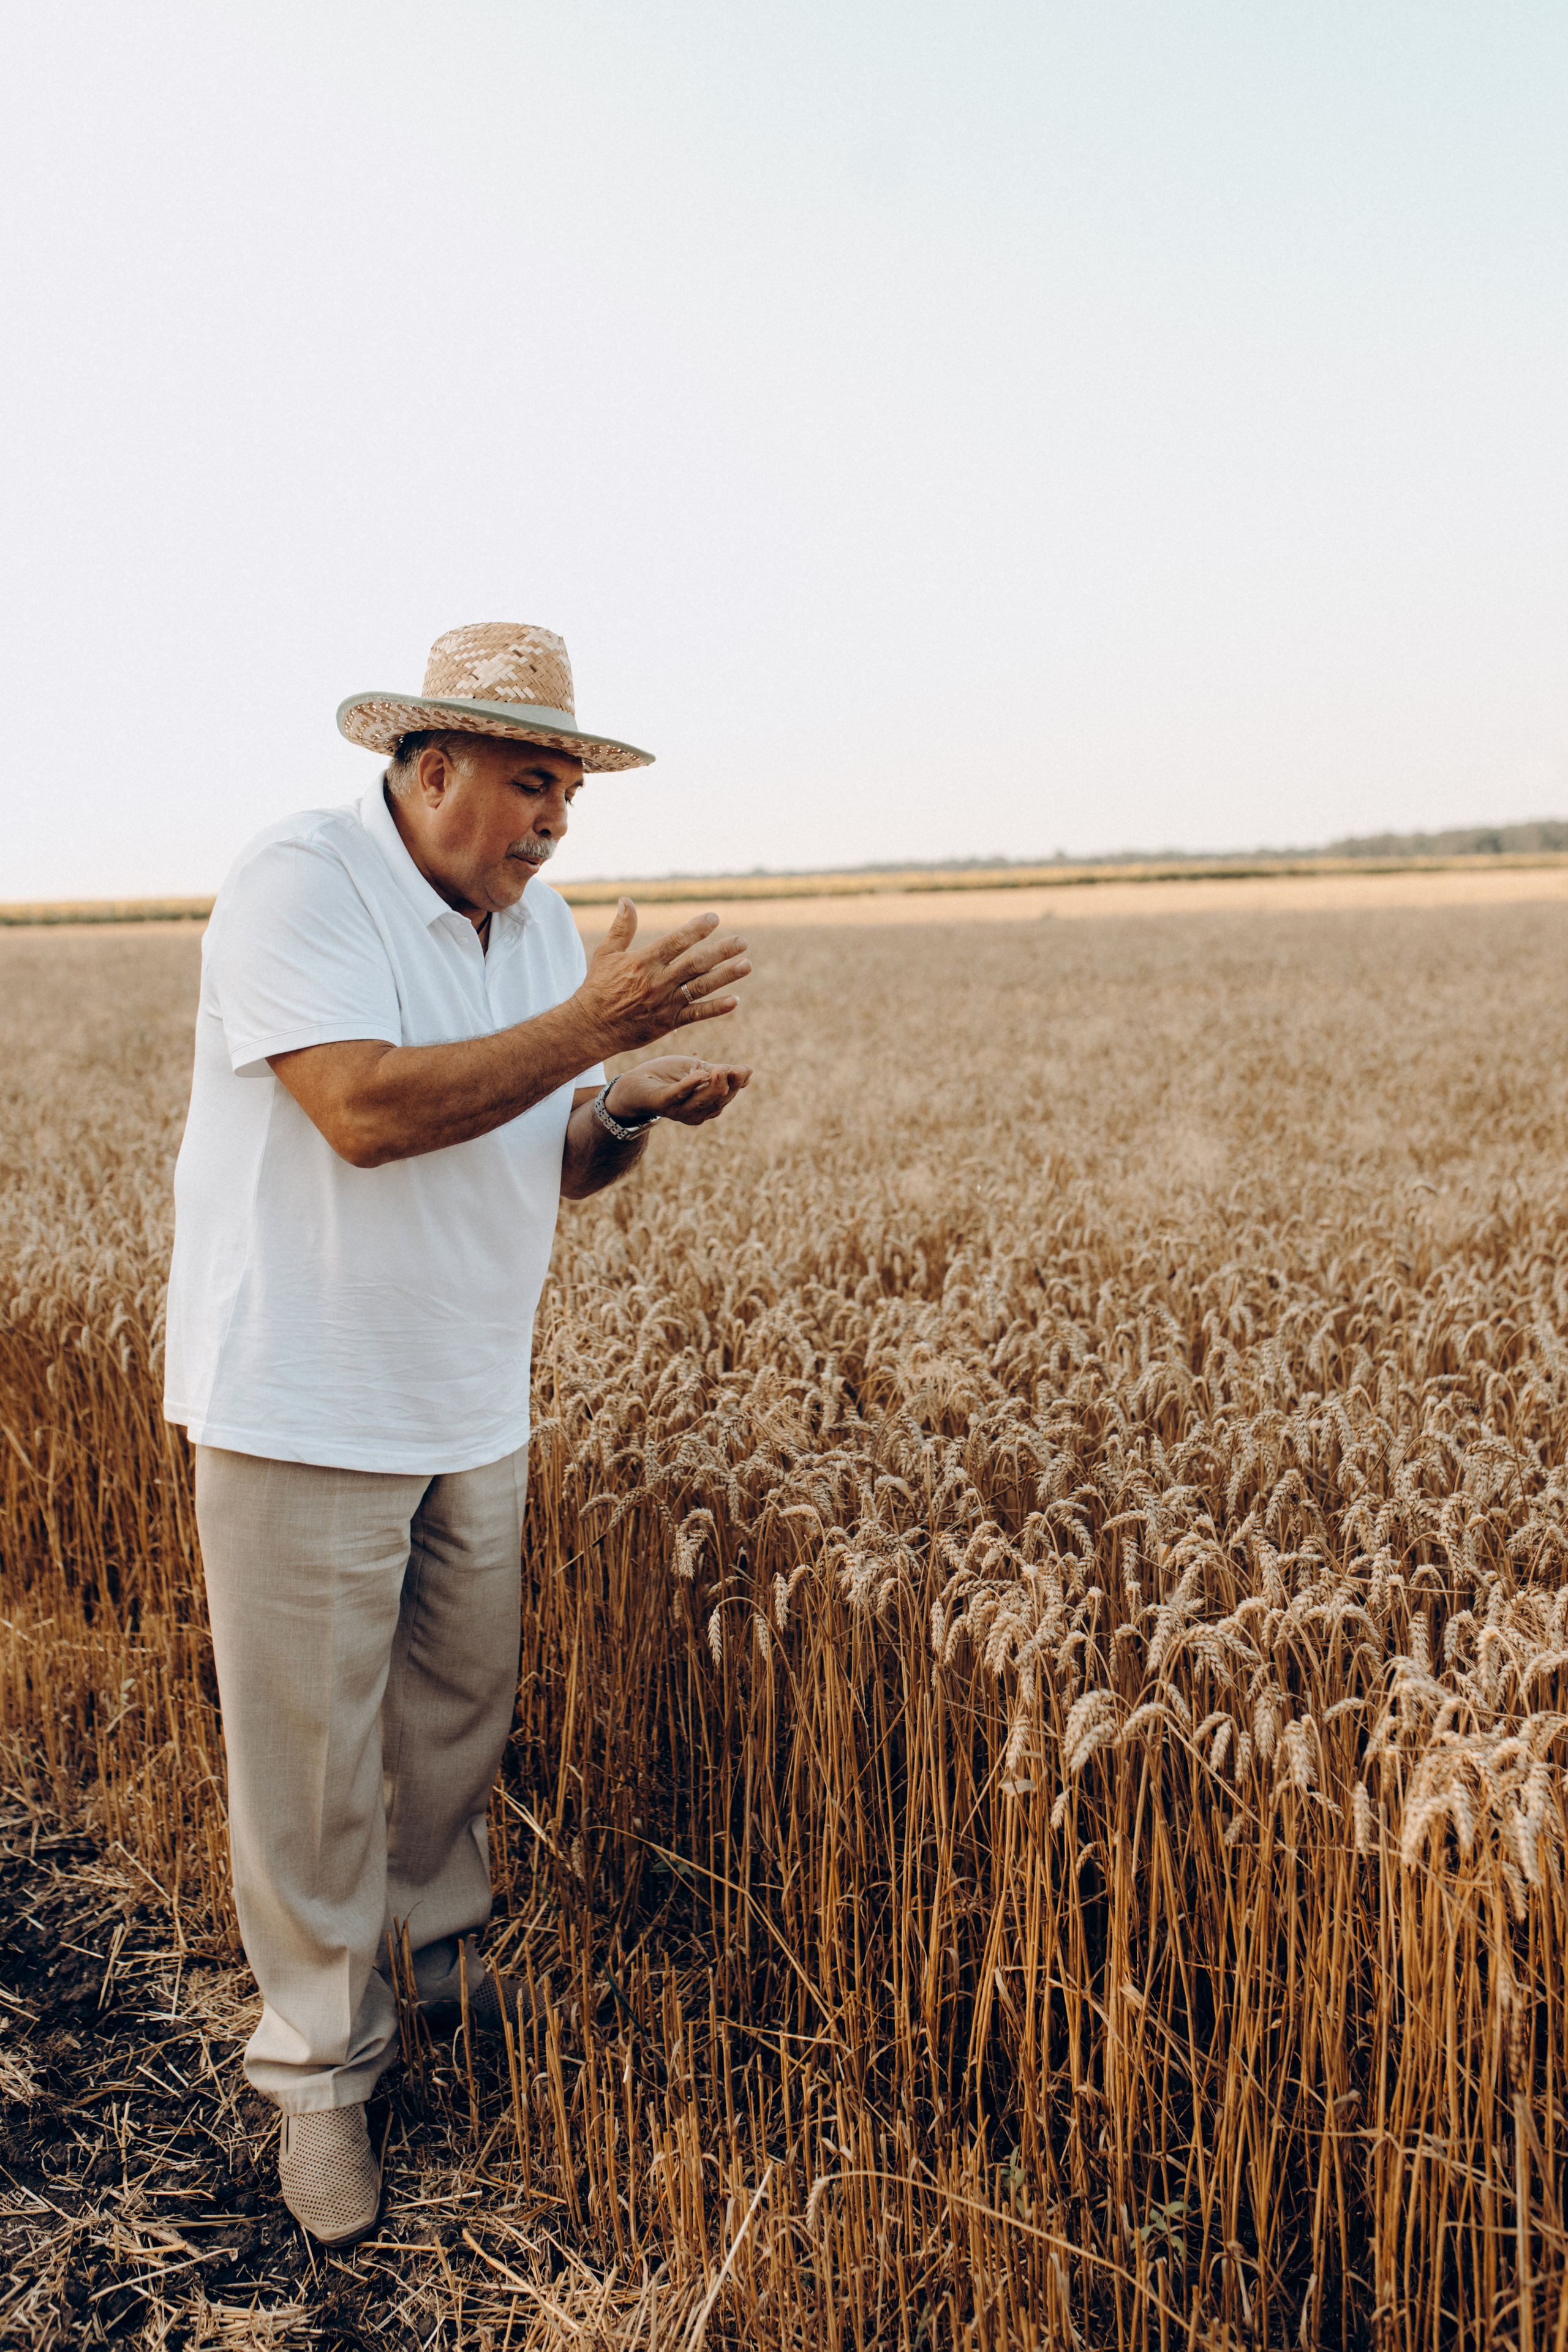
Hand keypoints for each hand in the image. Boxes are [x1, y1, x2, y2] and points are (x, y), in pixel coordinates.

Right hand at [577, 902, 751, 1053]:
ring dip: (726, 976)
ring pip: (701, 987)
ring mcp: (665, 1003)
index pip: (676, 941)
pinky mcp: (668, 1023)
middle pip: (695, 964)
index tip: (714, 918)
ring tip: (746, 965)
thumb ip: (621, 928)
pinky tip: (735, 1000)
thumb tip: (626, 900)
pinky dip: (715, 1008)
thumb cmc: (598, 987)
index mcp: (644, 962)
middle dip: (721, 951)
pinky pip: (696, 1015)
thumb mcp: (606, 953)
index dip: (696, 929)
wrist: (591, 1026)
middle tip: (742, 942)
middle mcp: (658, 982)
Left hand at [607, 1056, 751, 1126]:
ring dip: (714, 1086)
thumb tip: (748, 1070)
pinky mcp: (663, 1103)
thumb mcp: (697, 1070)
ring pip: (702, 1101)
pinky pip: (678, 1095)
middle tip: (738, 1069)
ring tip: (722, 1070)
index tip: (746, 1069)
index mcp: (708, 1104)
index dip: (738, 1083)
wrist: (634, 1084)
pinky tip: (699, 1074)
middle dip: (730, 1085)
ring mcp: (680, 1110)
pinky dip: (689, 1085)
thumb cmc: (667, 1077)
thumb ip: (719, 1072)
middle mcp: (697, 1112)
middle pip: (718, 1100)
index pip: (728, 1094)